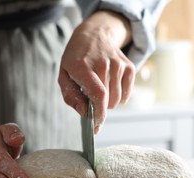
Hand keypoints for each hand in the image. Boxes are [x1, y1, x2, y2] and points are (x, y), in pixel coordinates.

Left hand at [59, 10, 134, 132]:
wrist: (94, 35)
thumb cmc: (76, 59)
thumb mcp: (64, 75)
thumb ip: (71, 96)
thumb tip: (85, 113)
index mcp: (82, 67)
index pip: (98, 94)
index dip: (99, 114)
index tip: (96, 126)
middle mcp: (103, 64)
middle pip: (108, 101)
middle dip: (99, 106)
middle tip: (90, 96)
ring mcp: (118, 64)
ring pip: (118, 100)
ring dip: (108, 101)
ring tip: (100, 88)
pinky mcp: (129, 67)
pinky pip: (127, 94)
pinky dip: (119, 96)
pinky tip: (110, 86)